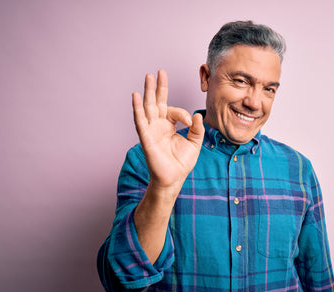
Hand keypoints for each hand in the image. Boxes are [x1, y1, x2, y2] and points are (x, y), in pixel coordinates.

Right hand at [132, 70, 204, 192]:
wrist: (174, 178)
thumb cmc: (182, 163)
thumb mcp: (195, 143)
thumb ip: (197, 129)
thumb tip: (197, 116)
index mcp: (168, 125)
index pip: (173, 110)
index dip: (182, 113)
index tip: (189, 122)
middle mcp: (158, 125)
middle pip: (156, 102)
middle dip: (158, 87)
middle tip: (158, 72)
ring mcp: (151, 130)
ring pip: (148, 107)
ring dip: (147, 92)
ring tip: (148, 77)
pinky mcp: (146, 137)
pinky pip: (140, 121)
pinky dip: (137, 108)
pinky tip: (136, 96)